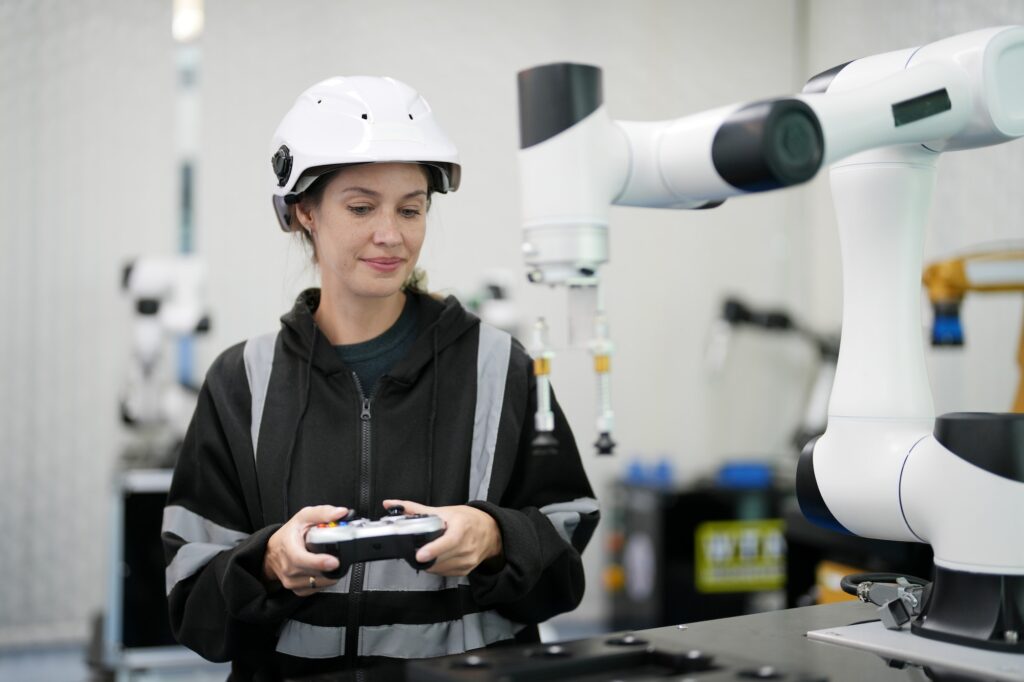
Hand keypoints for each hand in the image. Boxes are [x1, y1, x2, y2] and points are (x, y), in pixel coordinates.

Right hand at [264, 505, 347, 595]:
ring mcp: (291, 581)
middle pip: (314, 573)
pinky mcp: (297, 589)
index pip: (301, 559)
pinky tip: (326, 571)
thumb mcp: (303, 517)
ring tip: (333, 562)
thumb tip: (341, 513)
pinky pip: (316, 589)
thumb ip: (322, 513)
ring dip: (330, 575)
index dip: (319, 562)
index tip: (334, 561)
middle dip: (331, 568)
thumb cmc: (289, 534)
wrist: (273, 551)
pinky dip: (325, 581)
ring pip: (318, 583)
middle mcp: (288, 568)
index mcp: (288, 549)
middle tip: (341, 559)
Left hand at [383, 500, 503, 576]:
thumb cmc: (467, 520)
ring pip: (440, 568)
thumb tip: (391, 504)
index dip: (434, 549)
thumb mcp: (443, 511)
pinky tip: (435, 558)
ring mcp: (467, 560)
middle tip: (415, 550)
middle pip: (441, 557)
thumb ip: (414, 509)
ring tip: (426, 552)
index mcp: (462, 528)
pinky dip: (436, 567)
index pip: (449, 541)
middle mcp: (467, 546)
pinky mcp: (465, 571)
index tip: (420, 554)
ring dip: (429, 563)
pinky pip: (444, 573)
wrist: (489, 531)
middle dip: (425, 556)